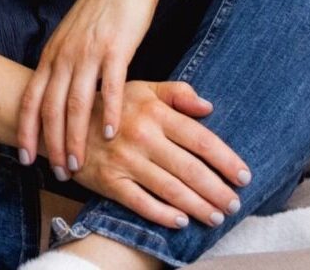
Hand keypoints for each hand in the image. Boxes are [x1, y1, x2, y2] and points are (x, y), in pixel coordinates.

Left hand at [17, 0, 165, 176]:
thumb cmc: (102, 8)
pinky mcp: (116, 47)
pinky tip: (110, 133)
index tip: (24, 158)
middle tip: (59, 172)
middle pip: (51, 107)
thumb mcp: (73, 36)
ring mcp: (90, 51)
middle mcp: (66, 54)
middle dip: (52, 145)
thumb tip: (59, 95)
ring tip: (79, 164)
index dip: (26, 130)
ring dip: (76, 138)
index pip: (31, 98)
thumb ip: (65, 64)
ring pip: (76, 103)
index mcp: (53, 53)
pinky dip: (109, 112)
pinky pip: (111, 86)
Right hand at [71, 79, 251, 229]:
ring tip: (216, 216)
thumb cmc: (113, 104)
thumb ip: (178, 93)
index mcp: (155, 112)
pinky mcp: (109, 181)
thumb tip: (209, 107)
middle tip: (235, 204)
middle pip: (189, 168)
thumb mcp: (144, 88)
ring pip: (170, 189)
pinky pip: (141, 203)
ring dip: (197, 206)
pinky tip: (181, 222)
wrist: (66, 120)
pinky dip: (162, 215)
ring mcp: (126, 160)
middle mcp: (143, 136)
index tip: (244, 175)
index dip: (225, 159)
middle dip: (216, 189)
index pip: (200, 138)